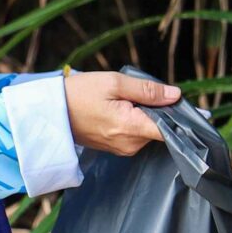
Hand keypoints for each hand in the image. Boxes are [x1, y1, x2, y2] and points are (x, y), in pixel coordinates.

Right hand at [62, 70, 179, 155]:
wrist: (50, 113)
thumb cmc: (78, 94)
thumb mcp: (114, 82)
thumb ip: (147, 90)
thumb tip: (175, 95)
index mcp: (131, 128)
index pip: (169, 130)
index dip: (179, 116)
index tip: (181, 104)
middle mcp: (130, 145)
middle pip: (159, 128)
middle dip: (157, 109)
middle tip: (138, 92)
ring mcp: (122, 149)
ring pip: (148, 131)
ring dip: (144, 115)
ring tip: (123, 100)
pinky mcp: (116, 148)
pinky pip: (135, 134)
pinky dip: (133, 121)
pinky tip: (118, 109)